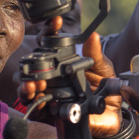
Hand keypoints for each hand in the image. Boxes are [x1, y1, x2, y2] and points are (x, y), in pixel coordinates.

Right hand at [18, 18, 121, 136]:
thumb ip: (96, 55)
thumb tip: (93, 36)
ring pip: (27, 88)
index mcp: (62, 64)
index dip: (49, 32)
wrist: (111, 115)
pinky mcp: (48, 113)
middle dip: (30, 67)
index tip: (55, 22)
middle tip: (38, 68)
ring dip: (27, 86)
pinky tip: (37, 101)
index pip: (49, 45)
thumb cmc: (106, 90)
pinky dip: (34, 105)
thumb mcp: (103, 70)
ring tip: (34, 85)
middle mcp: (52, 78)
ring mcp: (48, 95)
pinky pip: (35, 109)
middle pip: (31, 68)